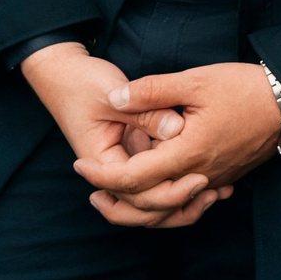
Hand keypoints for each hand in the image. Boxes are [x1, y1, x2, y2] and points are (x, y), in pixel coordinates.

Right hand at [18, 44, 222, 228]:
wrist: (63, 75)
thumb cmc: (82, 83)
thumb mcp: (111, 94)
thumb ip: (144, 111)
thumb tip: (176, 128)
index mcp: (101, 161)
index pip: (135, 190)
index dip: (168, 191)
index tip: (198, 179)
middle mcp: (112, 170)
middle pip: (144, 204)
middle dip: (178, 203)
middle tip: (212, 191)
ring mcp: (125, 162)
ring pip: (152, 197)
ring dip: (182, 201)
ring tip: (217, 194)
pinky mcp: (136, 152)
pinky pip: (157, 177)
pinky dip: (180, 182)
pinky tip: (211, 182)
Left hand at [71, 62, 280, 222]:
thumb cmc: (243, 88)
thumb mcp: (195, 81)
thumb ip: (153, 90)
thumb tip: (117, 96)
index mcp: (187, 153)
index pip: (134, 179)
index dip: (102, 176)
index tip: (80, 166)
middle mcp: (199, 175)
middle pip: (147, 205)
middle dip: (113, 201)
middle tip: (88, 185)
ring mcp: (213, 181)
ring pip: (167, 208)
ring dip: (138, 205)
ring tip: (113, 191)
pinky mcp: (222, 179)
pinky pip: (187, 200)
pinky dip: (165, 200)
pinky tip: (153, 185)